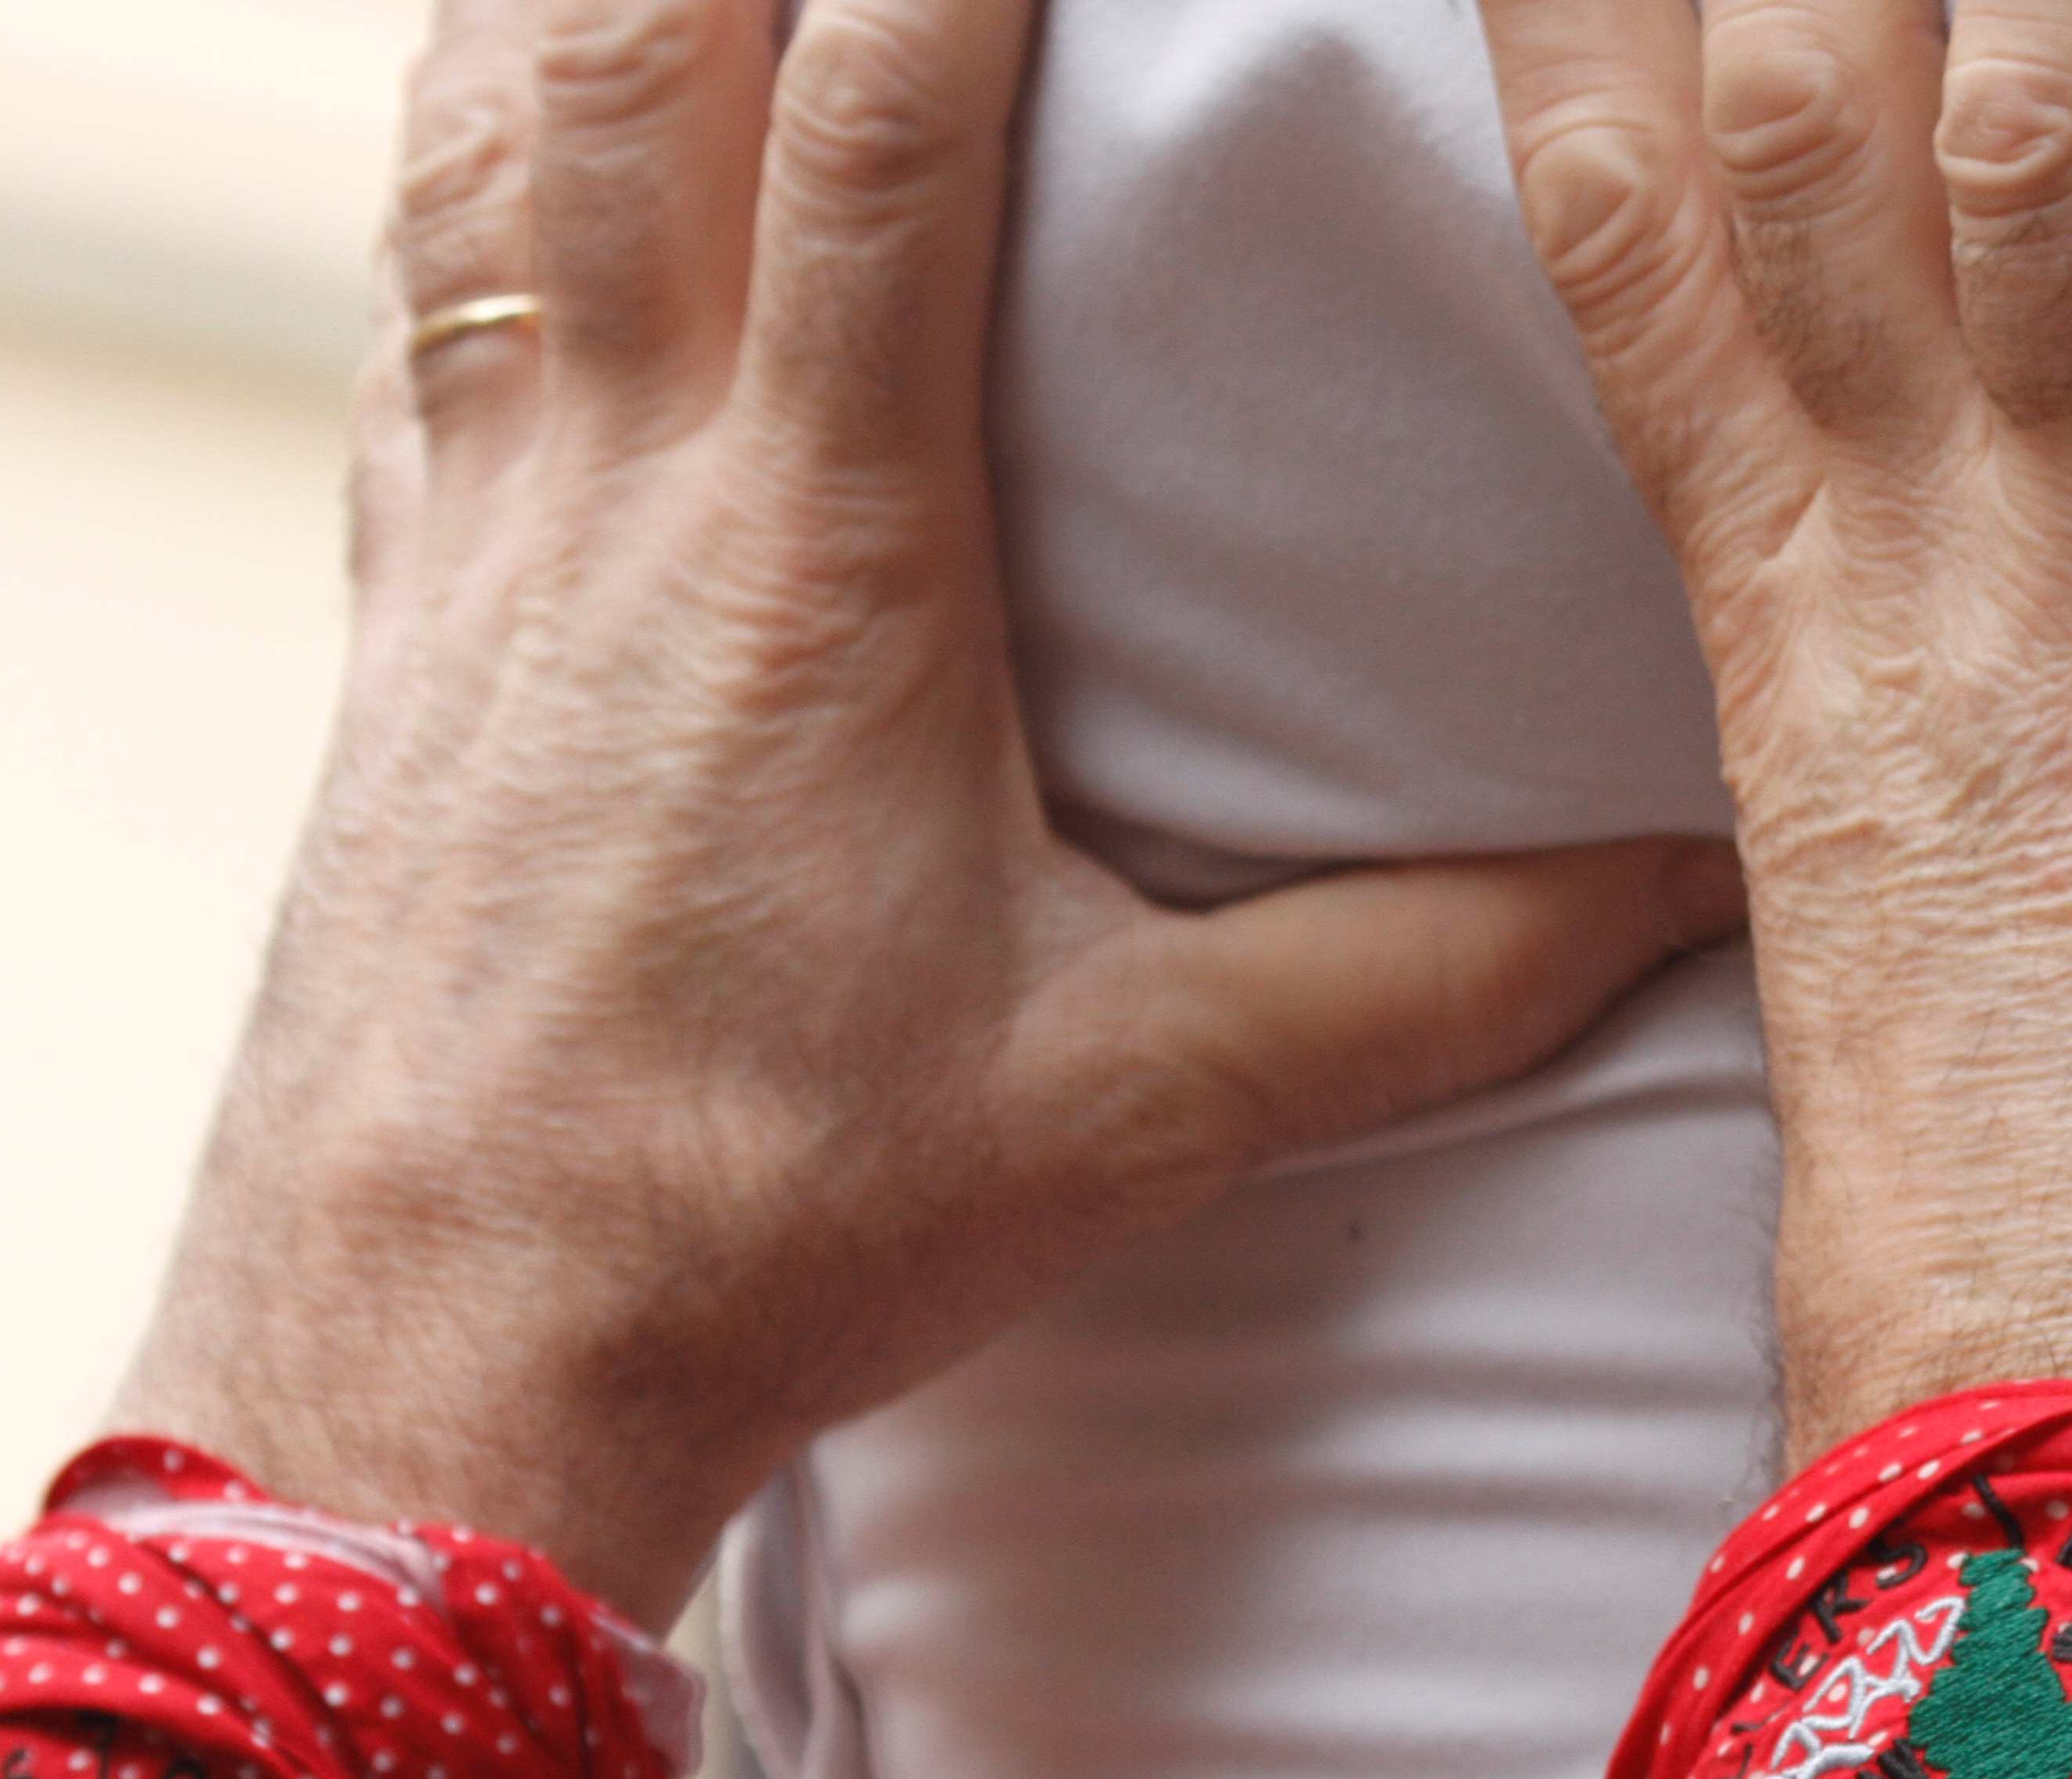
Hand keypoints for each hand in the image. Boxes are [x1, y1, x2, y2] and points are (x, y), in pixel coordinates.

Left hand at [120, 0, 1741, 1625]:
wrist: (433, 1355)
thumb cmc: (768, 1227)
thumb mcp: (1140, 1108)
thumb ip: (1426, 978)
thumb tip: (1676, 886)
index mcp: (823, 562)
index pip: (884, 124)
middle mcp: (622, 493)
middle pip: (647, 48)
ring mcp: (473, 536)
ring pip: (493, 134)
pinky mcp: (394, 610)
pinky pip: (414, 293)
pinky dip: (472, 143)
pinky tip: (517, 113)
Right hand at [1475, 0, 2071, 1565]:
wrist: (2064, 1465)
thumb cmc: (1967, 1254)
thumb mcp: (1836, 943)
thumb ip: (1841, 748)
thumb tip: (1837, 675)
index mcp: (1781, 631)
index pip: (1632, 224)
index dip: (1589, 8)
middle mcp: (1910, 564)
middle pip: (1813, 108)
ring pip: (2048, 144)